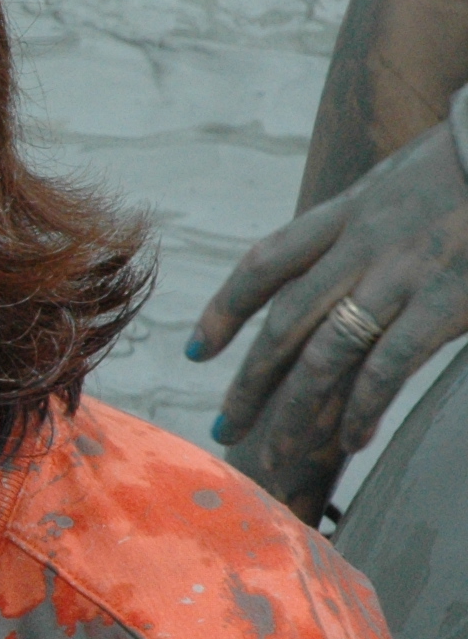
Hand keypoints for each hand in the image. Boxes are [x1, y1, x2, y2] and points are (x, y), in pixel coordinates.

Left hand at [191, 118, 467, 517]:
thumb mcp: (409, 181)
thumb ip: (373, 223)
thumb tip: (346, 267)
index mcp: (351, 211)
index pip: (267, 263)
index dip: (225, 309)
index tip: (196, 351)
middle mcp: (363, 244)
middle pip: (284, 323)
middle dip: (249, 382)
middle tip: (226, 429)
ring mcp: (401, 274)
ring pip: (323, 355)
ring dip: (294, 412)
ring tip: (276, 457)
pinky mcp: (444, 301)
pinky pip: (385, 367)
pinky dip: (361, 408)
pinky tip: (350, 440)